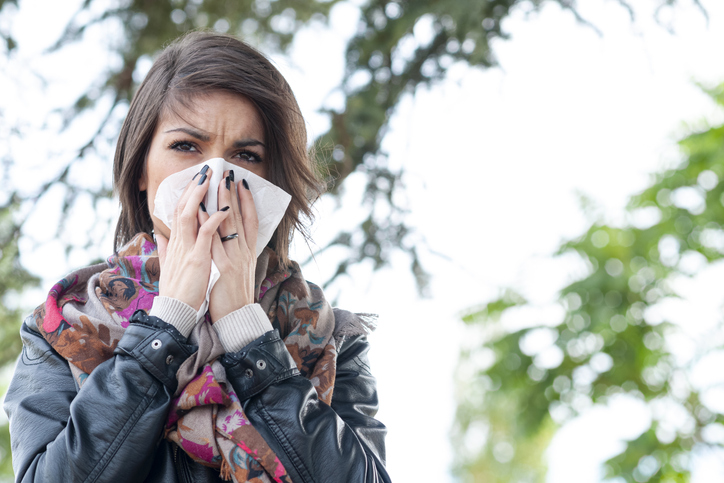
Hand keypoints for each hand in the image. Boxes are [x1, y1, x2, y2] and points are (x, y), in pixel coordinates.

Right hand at [155, 167, 229, 310]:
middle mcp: (179, 243)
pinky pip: (205, 234)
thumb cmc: (178, 290)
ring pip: (190, 215)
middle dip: (194, 187)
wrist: (177, 312)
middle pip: (182, 207)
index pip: (178, 212)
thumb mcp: (169, 265)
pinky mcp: (197, 259)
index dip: (187, 194)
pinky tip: (223, 209)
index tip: (196, 179)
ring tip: (211, 178)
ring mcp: (187, 250)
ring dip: (200, 195)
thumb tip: (158, 235)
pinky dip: (213, 220)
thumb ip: (164, 248)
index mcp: (175, 243)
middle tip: (205, 169)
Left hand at [206, 170, 258, 322]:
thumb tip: (229, 239)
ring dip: (224, 202)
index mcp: (247, 251)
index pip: (250, 220)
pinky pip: (215, 242)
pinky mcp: (225, 267)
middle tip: (229, 173)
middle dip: (234, 194)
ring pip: (230, 225)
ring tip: (219, 183)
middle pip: (241, 217)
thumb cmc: (233, 294)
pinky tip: (203, 210)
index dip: (247, 200)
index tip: (242, 182)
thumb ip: (233, 252)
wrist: (237, 316)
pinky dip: (209, 224)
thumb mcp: (237, 269)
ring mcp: (236, 258)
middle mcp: (244, 251)